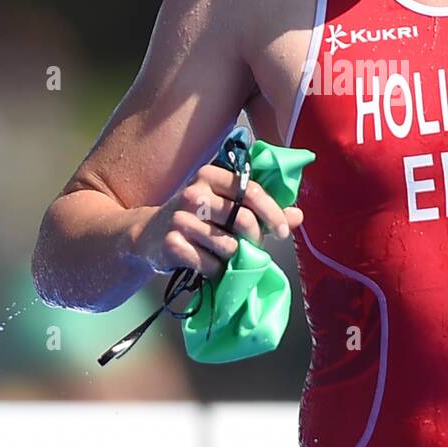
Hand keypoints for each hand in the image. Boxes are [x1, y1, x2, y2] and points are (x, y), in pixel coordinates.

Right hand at [130, 164, 303, 278]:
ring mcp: (180, 218)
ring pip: (228, 246)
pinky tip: (210, 267)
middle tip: (252, 248)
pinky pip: (211, 264)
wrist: (149, 235)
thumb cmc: (198, 219)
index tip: (282, 232)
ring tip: (225, 255)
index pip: (252, 190)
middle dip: (255, 239)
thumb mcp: (226, 207)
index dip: (273, 213)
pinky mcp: (172, 244)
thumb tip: (298, 215)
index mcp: (211, 175)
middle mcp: (194, 192)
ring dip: (233, 257)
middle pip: (243, 220)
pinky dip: (217, 271)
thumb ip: (263, 210)